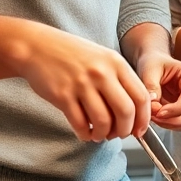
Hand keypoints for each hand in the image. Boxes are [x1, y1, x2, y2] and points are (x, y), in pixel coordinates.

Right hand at [18, 26, 153, 142]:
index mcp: (116, 63)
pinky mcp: (63, 95)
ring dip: (103, 134)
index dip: (143, 119)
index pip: (141, 96)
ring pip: (103, 121)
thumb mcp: (103, 58)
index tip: (139, 130)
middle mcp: (102, 73)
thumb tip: (135, 110)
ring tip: (99, 134)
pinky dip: (85, 134)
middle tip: (119, 135)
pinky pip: (80, 123)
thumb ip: (120, 79)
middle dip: (125, 130)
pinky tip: (84, 132)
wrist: (38, 46)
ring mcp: (81, 84)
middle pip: (126, 112)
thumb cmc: (72, 54)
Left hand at [136, 51, 180, 129]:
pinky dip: (170, 125)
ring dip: (172, 124)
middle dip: (174, 119)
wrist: (153, 63)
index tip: (159, 112)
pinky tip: (157, 119)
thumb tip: (153, 104)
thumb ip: (151, 86)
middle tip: (155, 117)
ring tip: (154, 117)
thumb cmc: (154, 63)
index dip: (176, 108)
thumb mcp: (150, 70)